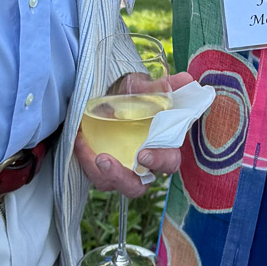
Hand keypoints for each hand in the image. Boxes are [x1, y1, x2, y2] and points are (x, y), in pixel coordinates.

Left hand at [74, 67, 196, 198]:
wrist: (109, 98)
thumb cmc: (133, 96)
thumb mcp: (143, 89)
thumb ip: (161, 88)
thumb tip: (185, 80)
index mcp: (161, 147)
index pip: (169, 162)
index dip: (159, 161)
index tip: (144, 155)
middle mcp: (142, 165)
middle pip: (138, 185)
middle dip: (122, 177)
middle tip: (105, 160)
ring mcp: (121, 170)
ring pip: (112, 185)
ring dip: (102, 173)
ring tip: (92, 154)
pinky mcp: (102, 170)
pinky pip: (95, 175)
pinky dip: (86, 161)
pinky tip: (80, 140)